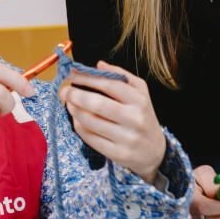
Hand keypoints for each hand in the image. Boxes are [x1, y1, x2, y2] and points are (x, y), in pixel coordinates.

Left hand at [59, 61, 165, 183]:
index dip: (87, 78)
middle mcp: (134, 119)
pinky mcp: (117, 153)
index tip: (71, 73)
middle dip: (76, 95)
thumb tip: (99, 65)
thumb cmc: (143, 116)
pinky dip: (79, 127)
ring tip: (70, 104)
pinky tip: (77, 119)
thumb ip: (121, 76)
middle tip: (64, 90)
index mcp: (139, 100)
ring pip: (91, 122)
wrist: (155, 151)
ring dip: (75, 111)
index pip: (109, 84)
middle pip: (98, 104)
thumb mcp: (140, 93)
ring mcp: (126, 138)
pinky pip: (91, 138)